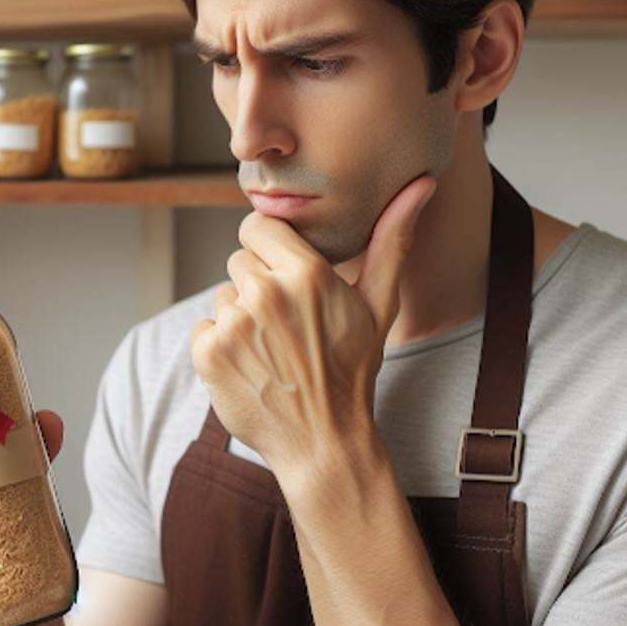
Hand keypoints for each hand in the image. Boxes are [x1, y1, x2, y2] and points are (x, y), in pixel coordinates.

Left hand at [190, 175, 435, 489]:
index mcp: (307, 275)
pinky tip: (250, 366)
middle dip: (257, 284)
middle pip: (239, 260)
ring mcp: (233, 325)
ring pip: (222, 297)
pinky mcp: (208, 353)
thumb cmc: (354, 371)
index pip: (257, 225)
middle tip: (285, 323)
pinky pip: (203, 328)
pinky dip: (219, 346)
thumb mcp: (380, 305)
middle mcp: (266, 294)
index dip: (269, 247)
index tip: (283, 272)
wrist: (324, 443)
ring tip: (271, 349)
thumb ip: (392, 240)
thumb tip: (422, 182)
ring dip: (239, 317)